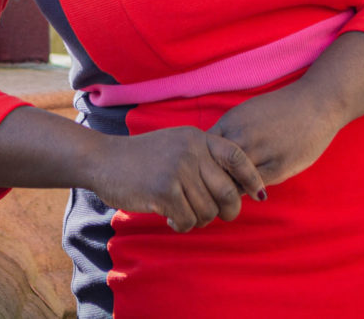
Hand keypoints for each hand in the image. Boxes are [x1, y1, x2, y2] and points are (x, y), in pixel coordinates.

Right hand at [88, 127, 265, 232]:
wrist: (104, 160)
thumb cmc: (143, 157)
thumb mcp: (177, 144)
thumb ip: (203, 157)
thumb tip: (237, 187)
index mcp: (198, 138)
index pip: (237, 156)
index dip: (253, 177)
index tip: (259, 194)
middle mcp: (192, 151)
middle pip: (228, 191)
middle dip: (229, 210)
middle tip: (219, 216)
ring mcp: (178, 170)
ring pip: (208, 210)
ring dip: (200, 219)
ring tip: (185, 214)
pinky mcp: (165, 190)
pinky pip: (189, 219)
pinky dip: (183, 224)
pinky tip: (171, 218)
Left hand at [207, 83, 344, 184]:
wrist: (316, 104)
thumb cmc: (281, 110)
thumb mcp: (247, 114)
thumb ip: (230, 133)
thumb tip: (212, 156)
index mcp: (230, 122)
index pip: (203, 151)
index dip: (201, 167)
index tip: (204, 177)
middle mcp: (240, 137)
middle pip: (212, 169)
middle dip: (210, 183)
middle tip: (211, 195)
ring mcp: (258, 152)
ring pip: (231, 181)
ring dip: (228, 192)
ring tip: (228, 199)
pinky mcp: (277, 167)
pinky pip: (252, 187)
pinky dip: (248, 192)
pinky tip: (251, 191)